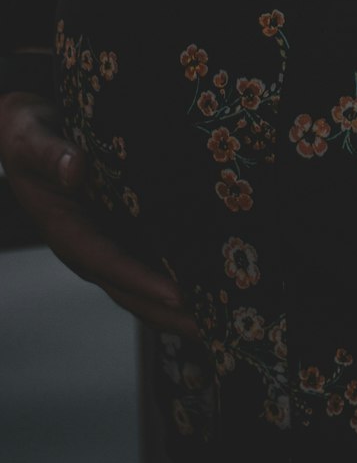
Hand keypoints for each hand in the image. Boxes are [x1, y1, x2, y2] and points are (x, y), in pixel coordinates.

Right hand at [0, 92, 198, 337]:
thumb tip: (77, 170)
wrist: (28, 133)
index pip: (107, 262)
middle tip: (215, 329)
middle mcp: (89, 247)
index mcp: (66, 231)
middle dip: (170, 312)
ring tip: (224, 319)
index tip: (176, 296)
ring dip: (179, 305)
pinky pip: (152, 261)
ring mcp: (107, 243)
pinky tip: (215, 283)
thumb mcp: (30, 138)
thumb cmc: (27, 135)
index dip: (141, 280)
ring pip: (144, 284)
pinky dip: (181, 277)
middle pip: (130, 289)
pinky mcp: (123, 233)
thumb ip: (51, 154)